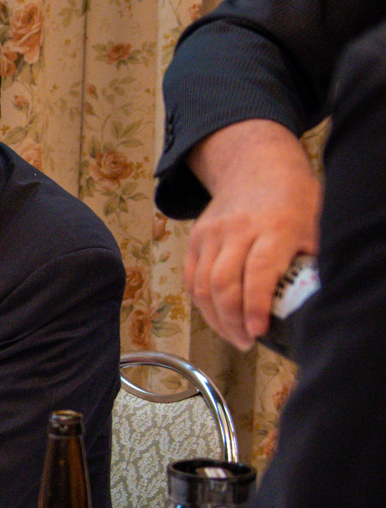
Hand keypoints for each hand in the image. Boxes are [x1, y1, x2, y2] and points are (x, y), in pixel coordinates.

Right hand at [183, 119, 320, 348]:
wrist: (256, 166)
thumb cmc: (293, 199)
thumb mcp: (315, 224)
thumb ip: (312, 260)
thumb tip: (314, 300)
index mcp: (275, 227)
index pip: (259, 271)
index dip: (255, 305)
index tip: (260, 331)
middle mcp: (238, 229)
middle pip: (223, 282)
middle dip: (232, 320)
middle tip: (247, 341)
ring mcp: (212, 233)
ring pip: (203, 284)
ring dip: (215, 317)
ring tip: (233, 335)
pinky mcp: (196, 238)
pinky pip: (191, 277)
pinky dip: (201, 302)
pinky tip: (217, 317)